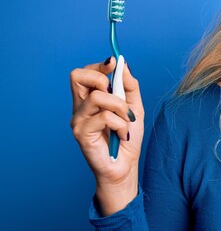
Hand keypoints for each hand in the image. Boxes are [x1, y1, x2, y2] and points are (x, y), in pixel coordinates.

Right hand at [69, 57, 144, 189]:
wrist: (126, 166)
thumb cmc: (127, 137)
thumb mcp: (134, 107)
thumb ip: (130, 86)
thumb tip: (123, 65)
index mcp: (90, 98)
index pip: (84, 72)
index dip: (99, 66)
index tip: (114, 64)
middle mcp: (80, 107)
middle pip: (76, 76)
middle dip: (102, 79)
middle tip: (117, 95)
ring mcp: (78, 120)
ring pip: (98, 97)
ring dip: (120, 106)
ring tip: (127, 120)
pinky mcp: (81, 133)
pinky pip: (104, 117)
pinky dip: (120, 124)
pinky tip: (122, 134)